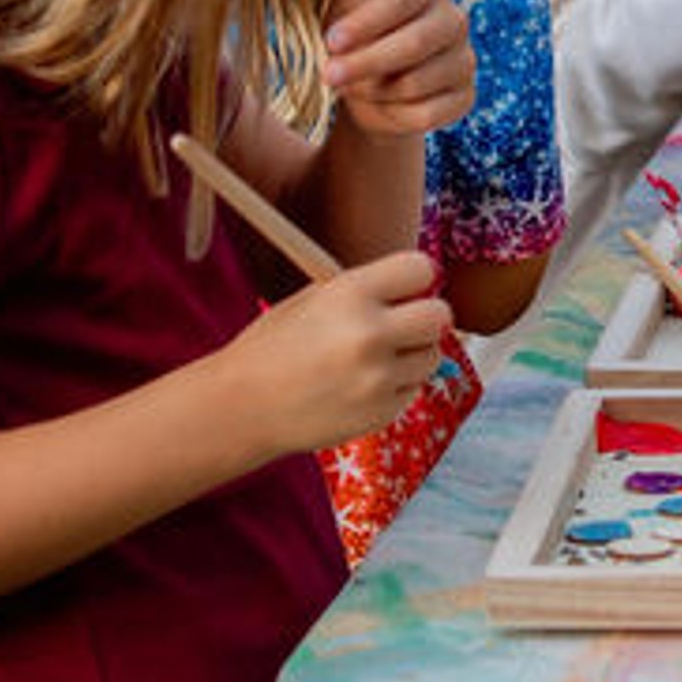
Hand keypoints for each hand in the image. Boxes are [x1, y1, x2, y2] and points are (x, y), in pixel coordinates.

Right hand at [220, 248, 451, 452]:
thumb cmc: (275, 347)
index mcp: (351, 294)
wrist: (241, 406)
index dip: (415, 279)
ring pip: (431, 356)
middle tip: (402, 325)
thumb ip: (368, 291)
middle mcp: (369, 334)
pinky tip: (360, 386)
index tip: (405, 289)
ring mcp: (378, 378)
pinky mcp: (381, 413)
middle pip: (440, 315)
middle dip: (425, 318)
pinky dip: (395, 386)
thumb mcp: (315, 299)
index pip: (422, 268)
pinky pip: (412, 390)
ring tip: (372, 359)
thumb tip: (420, 288)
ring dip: (411, 355)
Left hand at [320, 0, 476, 135]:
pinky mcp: (465, 97)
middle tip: (329, 75)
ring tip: (351, 88)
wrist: (373, 85)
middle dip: (365, 63)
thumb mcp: (343, 12)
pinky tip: (379, 106)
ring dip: (372, 92)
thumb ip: (345, 13)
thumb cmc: (357, 37)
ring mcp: (464, 59)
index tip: (331, 42)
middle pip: (414, 44)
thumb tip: (346, 43)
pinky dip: (392, 116)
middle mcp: (454, 19)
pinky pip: (426, 114)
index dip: (366, 21)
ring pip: (415, 84)